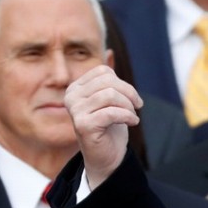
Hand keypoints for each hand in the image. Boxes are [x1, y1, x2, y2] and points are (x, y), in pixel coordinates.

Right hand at [65, 65, 142, 188]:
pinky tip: (132, 123)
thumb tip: (110, 52)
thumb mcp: (111, 99)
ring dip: (129, 107)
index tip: (132, 99)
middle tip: (136, 107)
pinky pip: (111, 112)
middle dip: (129, 94)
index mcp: (76, 87)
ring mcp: (75, 111)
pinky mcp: (83, 125)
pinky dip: (128, 116)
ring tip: (132, 116)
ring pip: (111, 95)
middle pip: (108, 82)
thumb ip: (109, 79)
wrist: (107, 155)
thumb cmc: (110, 126)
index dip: (123, 84)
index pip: (104, 72)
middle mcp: (71, 97)